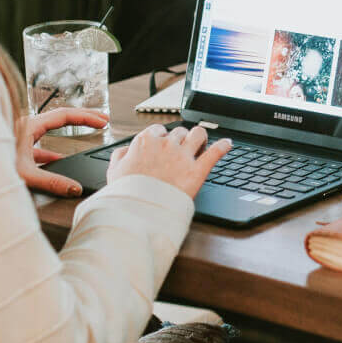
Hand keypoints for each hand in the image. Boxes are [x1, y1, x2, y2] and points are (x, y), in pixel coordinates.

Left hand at [16, 108, 109, 196]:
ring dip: (70, 129)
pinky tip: (58, 159)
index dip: (86, 117)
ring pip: (51, 128)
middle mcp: (26, 127)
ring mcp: (21, 136)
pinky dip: (54, 148)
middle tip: (103, 119)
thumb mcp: (25, 174)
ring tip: (86, 132)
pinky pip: (41, 143)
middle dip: (84, 117)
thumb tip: (75, 188)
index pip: (65, 115)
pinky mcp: (17, 147)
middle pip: (61, 117)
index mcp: (30, 125)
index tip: (103, 121)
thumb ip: (52, 182)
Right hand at [107, 123, 232, 199]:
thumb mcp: (114, 171)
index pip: (159, 130)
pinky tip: (228, 144)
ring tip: (201, 145)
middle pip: (180, 132)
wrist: (138, 212)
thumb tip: (127, 150)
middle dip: (181, 140)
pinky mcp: (197, 171)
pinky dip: (223, 146)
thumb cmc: (126, 194)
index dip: (163, 138)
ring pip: (198, 134)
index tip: (164, 145)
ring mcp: (183, 156)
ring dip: (200, 138)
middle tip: (183, 150)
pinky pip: (215, 152)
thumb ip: (120, 155)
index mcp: (146, 142)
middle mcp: (166, 144)